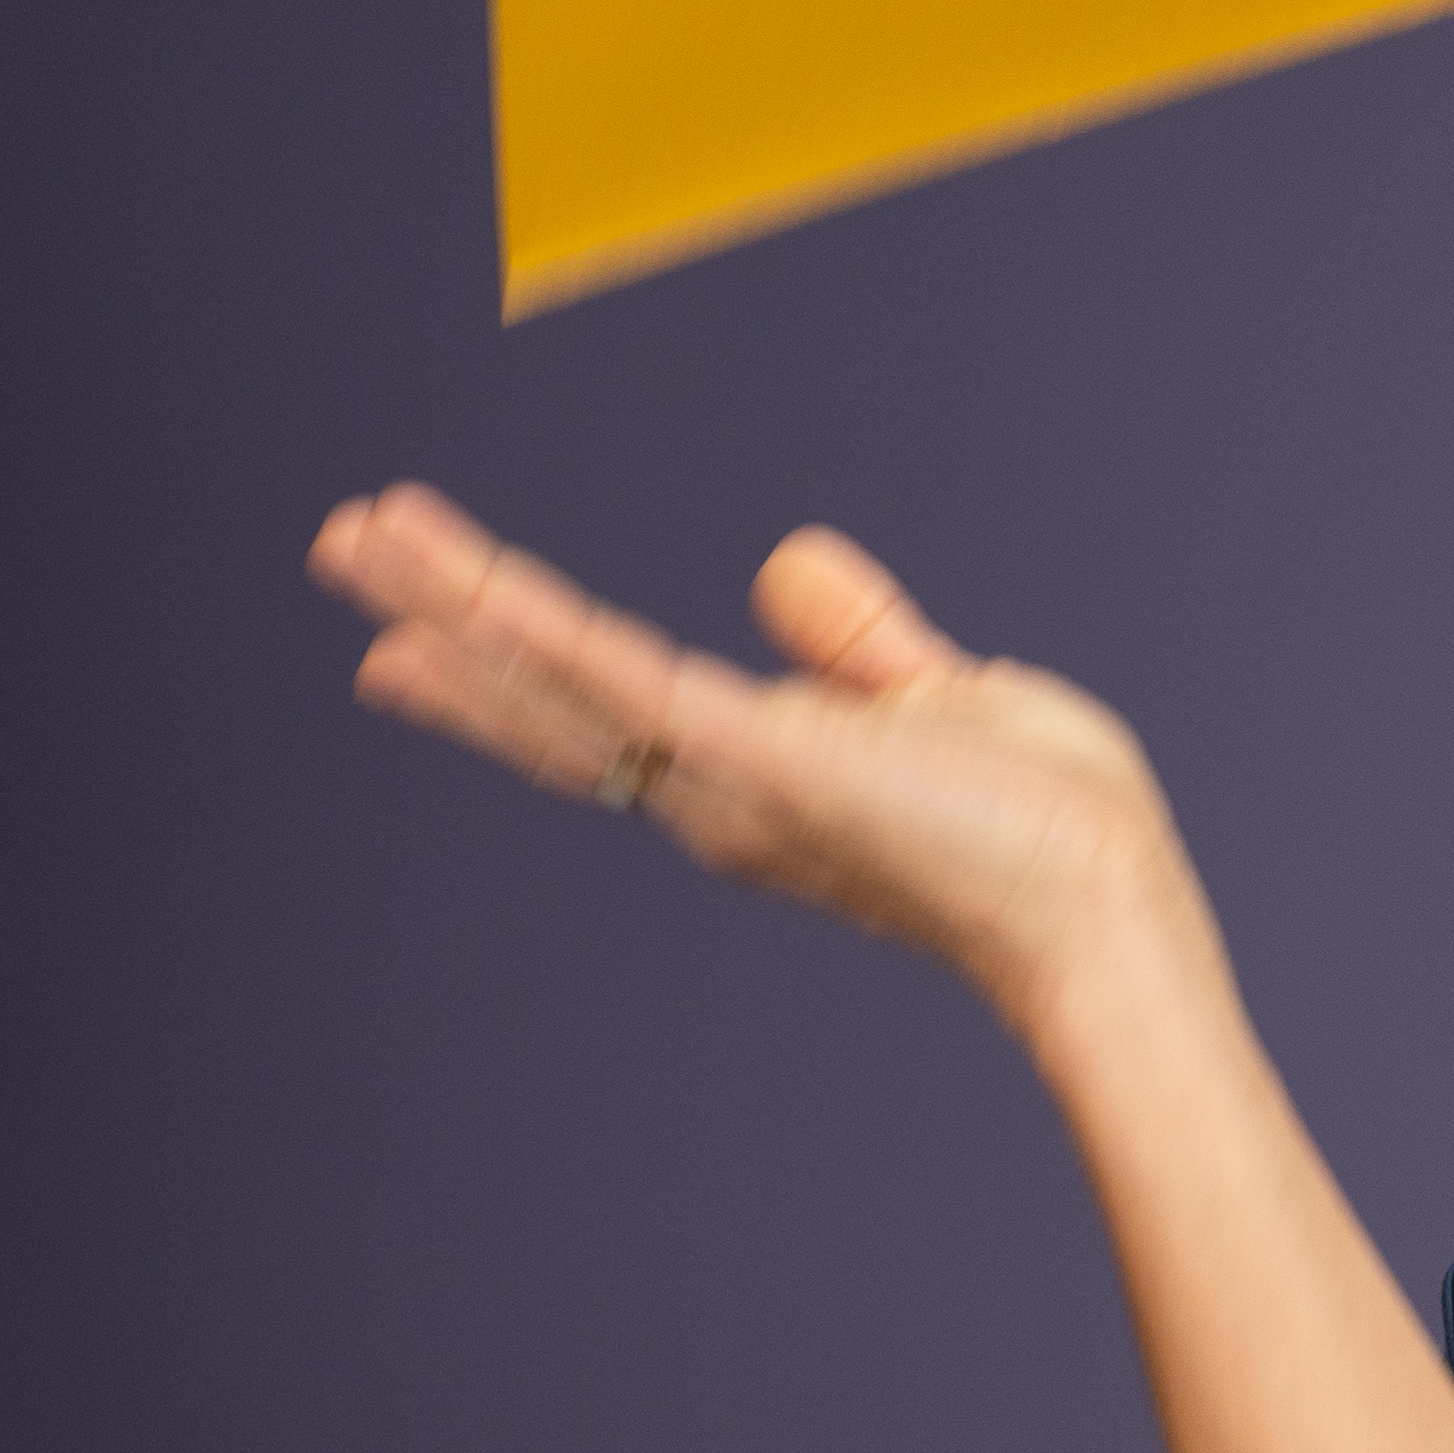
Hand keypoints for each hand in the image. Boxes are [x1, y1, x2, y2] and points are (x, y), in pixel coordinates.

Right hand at [307, 483, 1208, 1036]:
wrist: (1109, 913)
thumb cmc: (1050, 832)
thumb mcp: (938, 701)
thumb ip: (857, 643)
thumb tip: (785, 562)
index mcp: (754, 772)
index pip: (605, 706)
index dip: (512, 661)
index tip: (426, 626)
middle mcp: (717, 791)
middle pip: (549, 698)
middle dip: (444, 623)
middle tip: (344, 552)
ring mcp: (732, 777)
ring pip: (563, 680)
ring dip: (456, 603)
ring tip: (356, 538)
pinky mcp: (767, 761)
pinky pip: (632, 687)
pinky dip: (544, 638)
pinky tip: (471, 595)